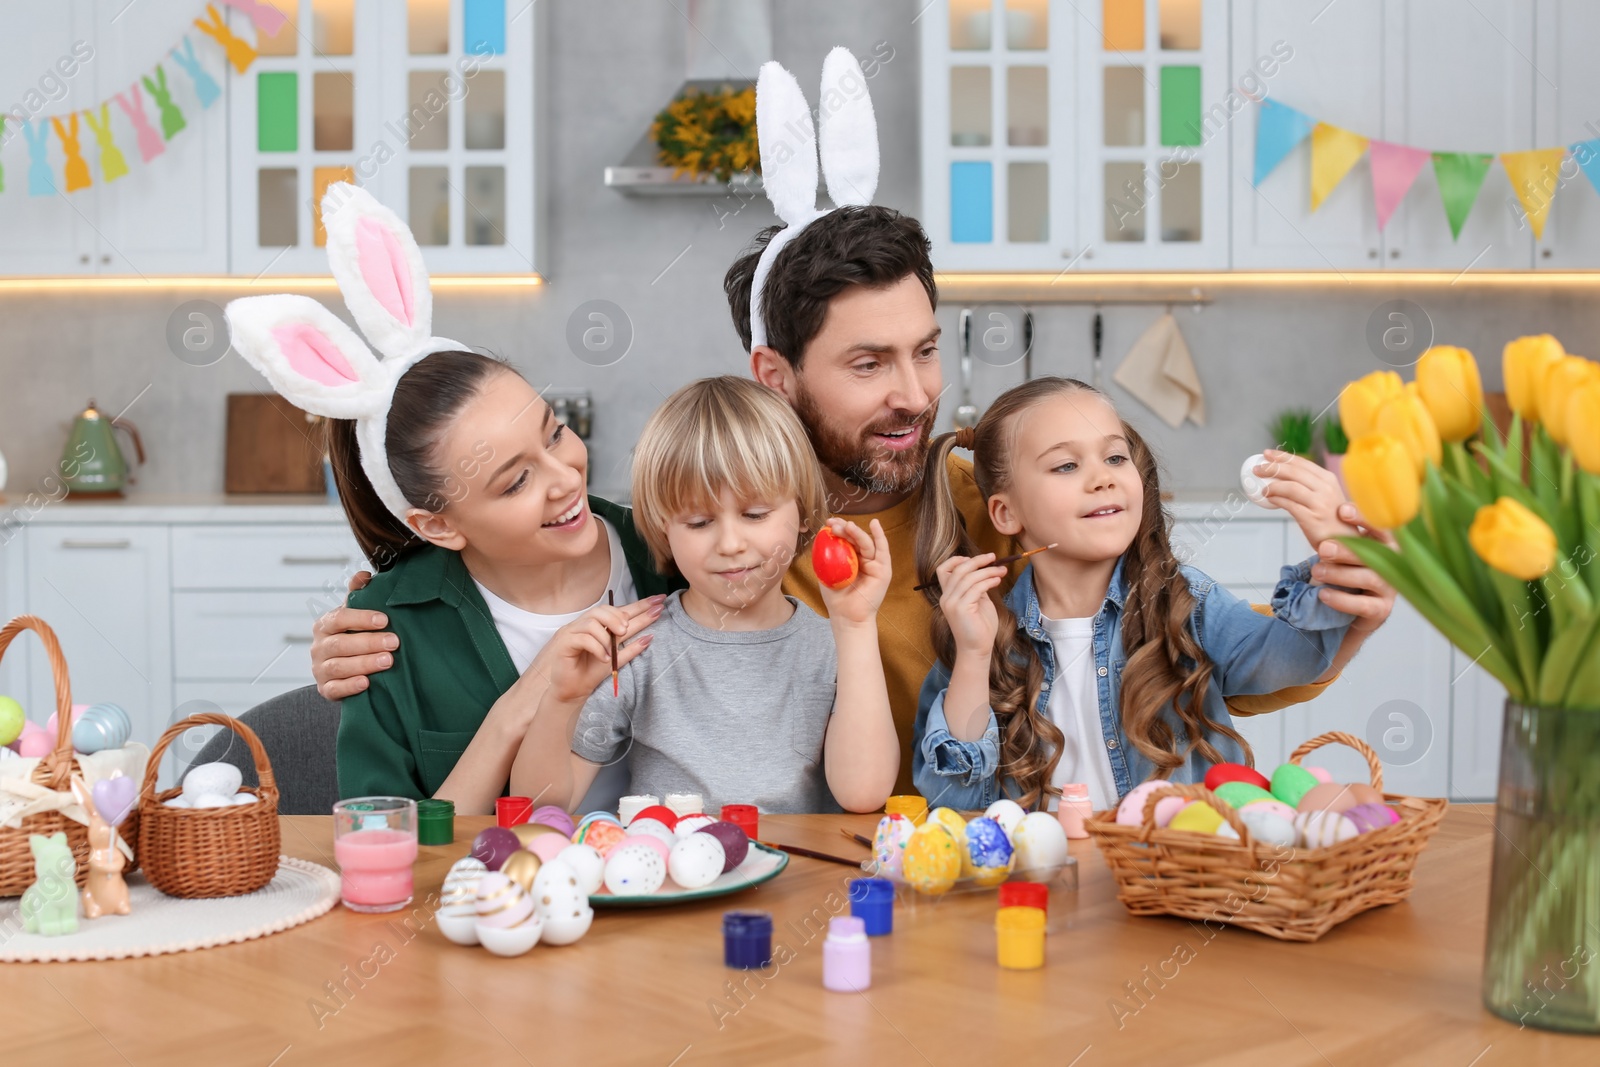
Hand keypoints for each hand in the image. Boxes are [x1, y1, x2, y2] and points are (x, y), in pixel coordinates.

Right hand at [311, 570, 397, 700]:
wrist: (343, 670)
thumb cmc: (352, 636)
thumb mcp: (354, 616)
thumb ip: (358, 595)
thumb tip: (364, 575)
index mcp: (325, 625)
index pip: (340, 618)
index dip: (361, 618)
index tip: (384, 620)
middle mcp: (319, 646)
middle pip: (341, 644)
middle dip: (369, 642)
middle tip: (394, 642)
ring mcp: (320, 669)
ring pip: (339, 666)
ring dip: (365, 663)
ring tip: (388, 661)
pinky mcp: (325, 689)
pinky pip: (334, 689)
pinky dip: (350, 686)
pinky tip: (367, 683)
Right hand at [537, 595, 664, 704]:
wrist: (571, 692)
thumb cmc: (590, 675)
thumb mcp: (615, 661)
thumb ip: (630, 649)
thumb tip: (650, 637)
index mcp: (598, 627)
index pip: (619, 611)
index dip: (639, 605)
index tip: (658, 601)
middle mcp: (584, 625)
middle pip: (603, 609)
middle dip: (619, 617)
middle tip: (627, 628)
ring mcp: (572, 631)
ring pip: (593, 622)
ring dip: (606, 637)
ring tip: (611, 652)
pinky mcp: (564, 642)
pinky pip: (584, 638)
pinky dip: (597, 648)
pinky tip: (604, 658)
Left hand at [816, 518, 890, 627]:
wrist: (846, 616)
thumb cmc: (836, 597)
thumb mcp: (826, 572)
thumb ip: (825, 554)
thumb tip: (821, 533)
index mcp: (849, 558)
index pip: (845, 539)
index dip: (838, 529)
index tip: (827, 523)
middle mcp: (862, 558)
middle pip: (855, 538)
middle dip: (844, 529)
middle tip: (834, 524)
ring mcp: (874, 563)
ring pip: (866, 542)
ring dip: (856, 532)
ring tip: (847, 526)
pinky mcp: (883, 569)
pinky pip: (882, 550)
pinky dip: (880, 536)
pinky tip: (875, 524)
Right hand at [936, 552, 1005, 657]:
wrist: (977, 649)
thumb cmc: (980, 628)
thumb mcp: (978, 602)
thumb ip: (977, 587)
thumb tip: (985, 571)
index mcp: (948, 595)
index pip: (943, 570)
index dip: (957, 560)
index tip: (974, 558)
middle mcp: (946, 598)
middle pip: (958, 569)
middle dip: (977, 560)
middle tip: (993, 557)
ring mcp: (952, 603)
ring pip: (968, 577)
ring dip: (987, 570)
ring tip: (1001, 571)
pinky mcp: (961, 609)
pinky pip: (976, 588)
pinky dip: (988, 581)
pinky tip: (997, 580)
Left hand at [1259, 449, 1360, 550]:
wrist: (1345, 542)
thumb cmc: (1332, 519)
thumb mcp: (1325, 496)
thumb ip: (1308, 485)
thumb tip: (1280, 476)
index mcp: (1328, 479)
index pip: (1301, 463)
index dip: (1282, 457)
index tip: (1267, 454)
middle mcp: (1326, 488)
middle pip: (1294, 471)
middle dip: (1272, 468)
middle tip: (1257, 469)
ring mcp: (1320, 503)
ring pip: (1290, 486)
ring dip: (1272, 486)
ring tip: (1262, 489)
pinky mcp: (1313, 518)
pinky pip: (1289, 505)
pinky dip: (1276, 500)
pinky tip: (1269, 500)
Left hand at [1312, 503, 1397, 635]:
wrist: (1355, 609)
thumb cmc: (1350, 571)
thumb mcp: (1347, 550)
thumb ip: (1341, 533)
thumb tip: (1319, 508)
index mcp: (1386, 545)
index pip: (1382, 527)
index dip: (1364, 518)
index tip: (1342, 511)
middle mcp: (1394, 564)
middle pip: (1376, 554)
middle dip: (1347, 549)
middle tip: (1323, 548)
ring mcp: (1390, 588)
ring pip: (1370, 578)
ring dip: (1341, 574)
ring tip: (1317, 572)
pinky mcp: (1381, 609)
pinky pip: (1364, 605)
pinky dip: (1341, 600)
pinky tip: (1323, 594)